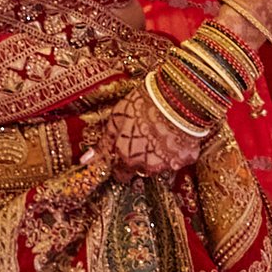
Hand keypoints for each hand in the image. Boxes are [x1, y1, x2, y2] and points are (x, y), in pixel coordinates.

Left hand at [93, 77, 207, 179]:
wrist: (177, 97)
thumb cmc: (143, 104)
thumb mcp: (115, 120)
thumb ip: (103, 145)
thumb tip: (85, 161)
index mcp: (126, 157)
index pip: (120, 174)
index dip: (121, 164)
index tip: (123, 155)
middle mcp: (145, 166)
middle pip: (140, 170)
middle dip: (140, 160)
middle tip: (144, 139)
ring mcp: (167, 165)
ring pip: (159, 165)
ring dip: (159, 155)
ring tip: (161, 132)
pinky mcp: (186, 159)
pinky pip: (180, 159)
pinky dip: (178, 150)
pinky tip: (177, 133)